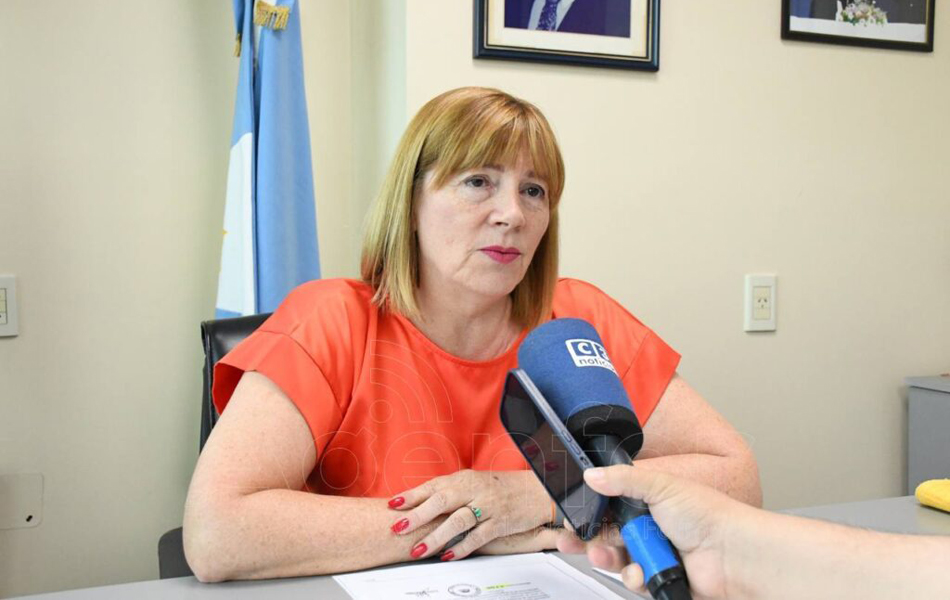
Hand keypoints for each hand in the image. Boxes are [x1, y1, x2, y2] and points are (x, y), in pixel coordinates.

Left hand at [387, 469, 552, 560]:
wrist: (535, 490)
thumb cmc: (499, 487)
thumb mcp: (472, 483)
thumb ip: (447, 491)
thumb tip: (416, 502)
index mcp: (464, 478)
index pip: (433, 486)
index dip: (412, 495)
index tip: (392, 504)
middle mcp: (474, 490)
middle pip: (442, 500)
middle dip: (418, 515)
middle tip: (398, 528)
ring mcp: (488, 506)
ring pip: (458, 520)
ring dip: (436, 536)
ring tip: (418, 550)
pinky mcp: (500, 523)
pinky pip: (479, 536)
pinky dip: (462, 547)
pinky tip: (448, 556)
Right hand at [557, 466, 753, 599]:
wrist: (732, 555)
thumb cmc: (708, 515)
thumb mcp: (661, 486)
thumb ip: (622, 479)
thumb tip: (592, 474)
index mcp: (648, 501)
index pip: (607, 506)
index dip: (588, 513)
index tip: (571, 518)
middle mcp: (648, 527)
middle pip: (605, 534)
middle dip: (588, 538)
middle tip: (574, 539)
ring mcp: (653, 553)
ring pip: (616, 559)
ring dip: (609, 558)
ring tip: (610, 554)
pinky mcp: (658, 577)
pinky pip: (633, 580)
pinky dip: (634, 577)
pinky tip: (642, 570)